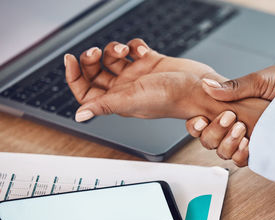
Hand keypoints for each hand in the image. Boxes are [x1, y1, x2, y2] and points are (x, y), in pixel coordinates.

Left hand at [65, 39, 268, 134]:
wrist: (202, 88)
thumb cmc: (173, 99)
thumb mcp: (133, 100)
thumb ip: (104, 105)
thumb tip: (79, 115)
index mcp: (119, 101)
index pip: (86, 91)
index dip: (74, 77)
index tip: (69, 59)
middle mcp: (127, 88)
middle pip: (97, 73)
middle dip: (93, 59)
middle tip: (96, 52)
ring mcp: (139, 75)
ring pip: (114, 58)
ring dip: (114, 49)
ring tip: (125, 49)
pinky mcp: (153, 62)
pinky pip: (135, 49)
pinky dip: (134, 44)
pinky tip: (140, 48)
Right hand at [185, 64, 274, 165]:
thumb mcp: (258, 80)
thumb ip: (233, 87)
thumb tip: (207, 85)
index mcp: (230, 106)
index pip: (203, 121)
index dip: (196, 125)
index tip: (200, 119)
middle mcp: (235, 124)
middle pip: (208, 140)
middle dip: (213, 132)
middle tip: (229, 118)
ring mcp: (248, 137)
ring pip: (223, 152)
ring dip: (226, 144)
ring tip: (242, 129)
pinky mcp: (263, 148)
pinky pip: (243, 160)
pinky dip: (241, 154)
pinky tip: (248, 144)